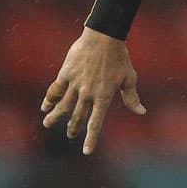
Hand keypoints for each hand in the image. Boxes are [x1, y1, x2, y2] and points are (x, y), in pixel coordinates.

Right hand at [40, 26, 146, 153]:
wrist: (104, 36)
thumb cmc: (119, 57)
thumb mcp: (129, 77)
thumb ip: (132, 98)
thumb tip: (141, 112)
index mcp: (104, 96)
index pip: (96, 123)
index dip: (91, 138)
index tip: (86, 151)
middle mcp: (88, 93)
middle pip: (78, 116)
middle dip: (73, 128)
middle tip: (70, 135)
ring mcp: (76, 84)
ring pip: (63, 106)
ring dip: (55, 116)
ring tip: (48, 124)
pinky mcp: (66, 74)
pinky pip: (55, 90)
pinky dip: (49, 99)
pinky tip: (45, 106)